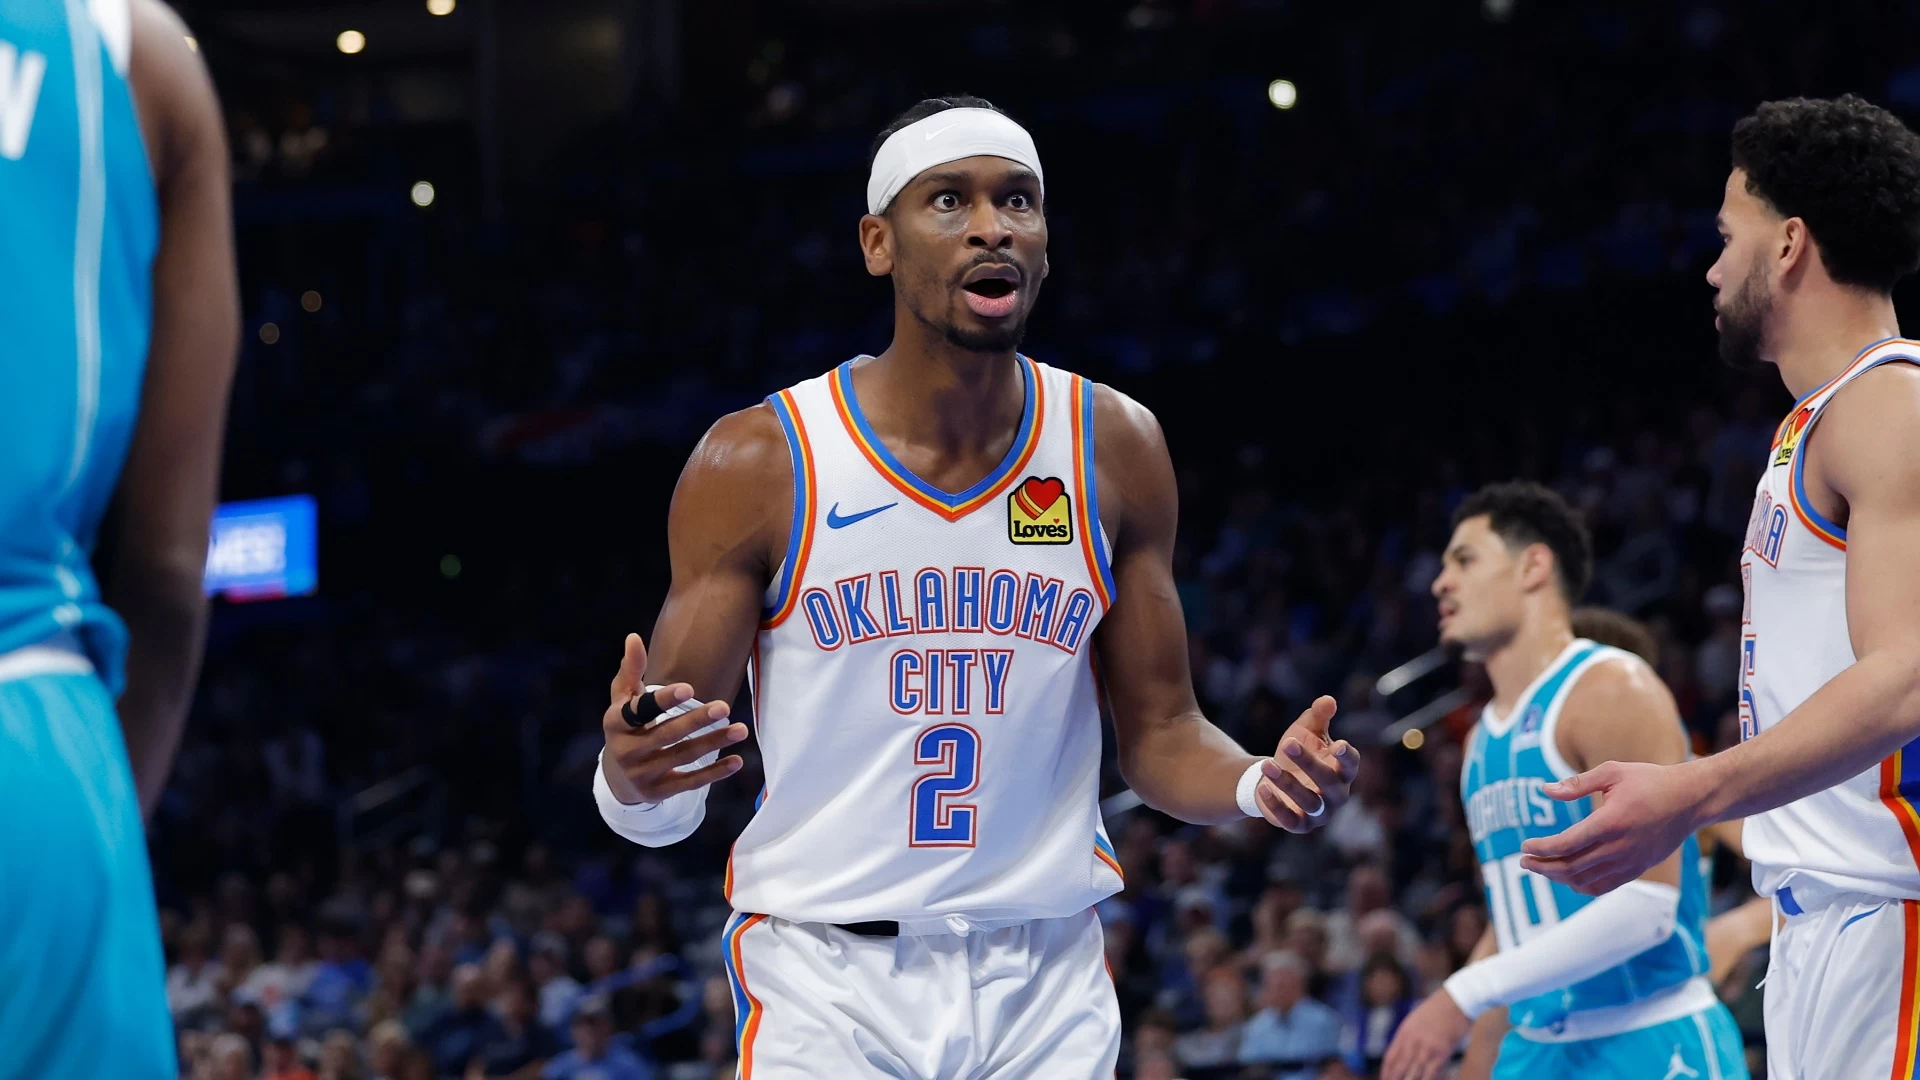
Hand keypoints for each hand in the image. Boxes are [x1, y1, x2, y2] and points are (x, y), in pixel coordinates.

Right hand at [601, 632, 747, 803]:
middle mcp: (626, 751)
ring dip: (713, 743)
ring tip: (740, 730)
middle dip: (696, 721)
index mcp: (616, 723)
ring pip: (683, 757)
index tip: (689, 688)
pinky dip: (714, 773)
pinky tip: (737, 761)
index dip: (664, 701)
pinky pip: (690, 783)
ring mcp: (642, 774)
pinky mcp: (659, 792)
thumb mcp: (622, 699)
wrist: (617, 777)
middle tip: (724, 707)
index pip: (640, 711)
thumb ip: (631, 670)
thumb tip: (633, 637)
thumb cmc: (626, 726)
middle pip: (666, 734)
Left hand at [1251, 695, 1360, 832]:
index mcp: (1343, 770)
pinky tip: (1262, 787)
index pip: (1351, 764)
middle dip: (1308, 763)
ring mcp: (1320, 812)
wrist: (1276, 777)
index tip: (1337, 745)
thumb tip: (1328, 700)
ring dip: (1288, 783)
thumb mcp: (1306, 731)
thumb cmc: (1298, 751)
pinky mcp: (1300, 825)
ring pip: (1309, 802)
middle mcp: (1337, 794)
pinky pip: (1291, 820)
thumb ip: (1318, 716)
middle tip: (1288, 743)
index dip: (1346, 756)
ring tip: (1267, 764)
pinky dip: (1276, 805)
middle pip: (1328, 781)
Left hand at [1382, 988, 1472, 1079]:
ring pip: (1413, 1073)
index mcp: (1404, 1032)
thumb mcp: (1416, 1018)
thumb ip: (1409, 1035)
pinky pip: (1431, 1073)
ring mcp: (1426, 1048)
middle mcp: (1412, 1041)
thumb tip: (1404, 1049)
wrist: (1456, 1000)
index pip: (1390, 1057)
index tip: (1385, 1079)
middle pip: (1399, 1067)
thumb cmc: (1439, 1008)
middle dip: (1394, 1079)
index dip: (1387, 1071)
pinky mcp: (1441, 1053)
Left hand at [1518, 759, 1703, 893]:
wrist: (1690, 800)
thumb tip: (1545, 790)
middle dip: (1543, 866)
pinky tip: (1567, 878)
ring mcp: (1630, 862)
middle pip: (1571, 867)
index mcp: (1610, 823)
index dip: (1541, 848)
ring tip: (1540, 868)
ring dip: (1559, 878)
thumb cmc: (1649, 781)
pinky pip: (1604, 886)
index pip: (1567, 844)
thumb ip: (1577, 783)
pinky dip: (1581, 886)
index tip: (1524, 846)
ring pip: (1586, 881)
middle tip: (1524, 861)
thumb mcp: (1612, 772)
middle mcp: (1620, 847)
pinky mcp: (1638, 869)